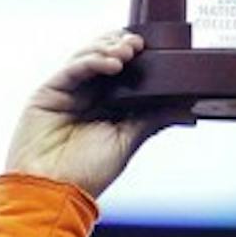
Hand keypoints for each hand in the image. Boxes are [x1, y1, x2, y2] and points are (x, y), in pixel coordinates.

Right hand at [4, 29, 194, 198]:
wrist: (55, 191)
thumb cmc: (88, 173)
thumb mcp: (128, 141)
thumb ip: (152, 119)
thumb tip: (186, 109)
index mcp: (106, 105)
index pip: (123, 71)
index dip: (136, 57)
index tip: (154, 50)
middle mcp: (87, 94)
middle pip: (104, 56)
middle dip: (122, 46)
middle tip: (138, 45)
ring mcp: (68, 91)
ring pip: (88, 56)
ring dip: (109, 49)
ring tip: (128, 52)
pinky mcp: (49, 91)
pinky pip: (72, 68)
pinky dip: (92, 60)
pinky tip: (112, 64)